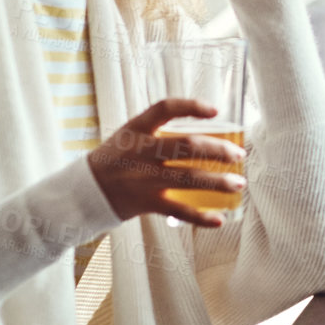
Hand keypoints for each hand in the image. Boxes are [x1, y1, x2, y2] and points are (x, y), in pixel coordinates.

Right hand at [87, 98, 246, 227]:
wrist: (85, 190)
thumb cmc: (117, 158)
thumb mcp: (131, 134)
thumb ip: (161, 130)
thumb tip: (206, 130)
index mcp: (137, 129)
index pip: (165, 108)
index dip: (191, 106)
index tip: (215, 110)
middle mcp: (142, 152)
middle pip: (187, 146)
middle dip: (218, 149)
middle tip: (238, 154)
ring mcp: (144, 178)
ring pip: (189, 178)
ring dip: (218, 182)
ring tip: (238, 183)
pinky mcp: (146, 202)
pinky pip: (178, 211)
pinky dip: (200, 217)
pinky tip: (219, 218)